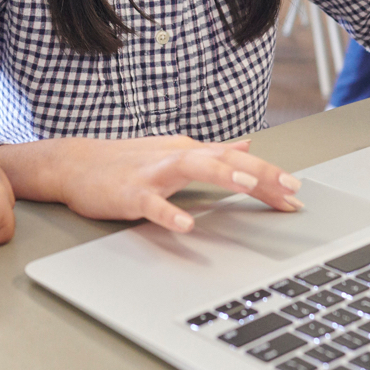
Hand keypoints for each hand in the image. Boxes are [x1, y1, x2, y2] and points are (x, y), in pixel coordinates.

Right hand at [0, 135, 302, 233]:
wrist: (73, 165)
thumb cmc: (124, 163)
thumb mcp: (173, 152)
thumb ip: (213, 151)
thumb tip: (248, 144)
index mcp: (187, 150)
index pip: (236, 160)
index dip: (268, 175)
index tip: (296, 193)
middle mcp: (174, 156)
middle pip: (223, 158)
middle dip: (258, 172)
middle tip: (290, 189)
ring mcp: (151, 173)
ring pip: (192, 167)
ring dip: (222, 173)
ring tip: (248, 184)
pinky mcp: (129, 193)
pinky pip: (152, 204)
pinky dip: (169, 212)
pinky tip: (186, 225)